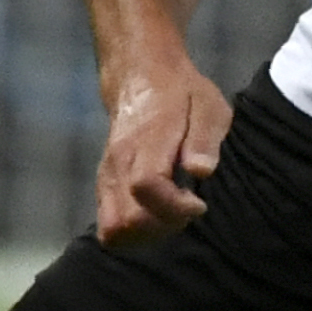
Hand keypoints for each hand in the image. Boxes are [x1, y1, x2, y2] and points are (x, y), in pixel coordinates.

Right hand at [95, 63, 230, 247]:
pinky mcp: (103, 184)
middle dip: (164, 226)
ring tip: (172, 213)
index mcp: (147, 140)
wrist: (140, 77)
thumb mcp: (208, 105)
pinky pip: (109, 223)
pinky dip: (134, 231)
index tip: (199, 202)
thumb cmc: (182, 93)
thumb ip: (204, 138)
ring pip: (113, 228)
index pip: (147, 186)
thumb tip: (201, 171)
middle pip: (126, 219)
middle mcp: (119, 162)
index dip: (174, 206)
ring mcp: (107, 175)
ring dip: (147, 234)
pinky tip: (157, 213)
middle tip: (188, 208)